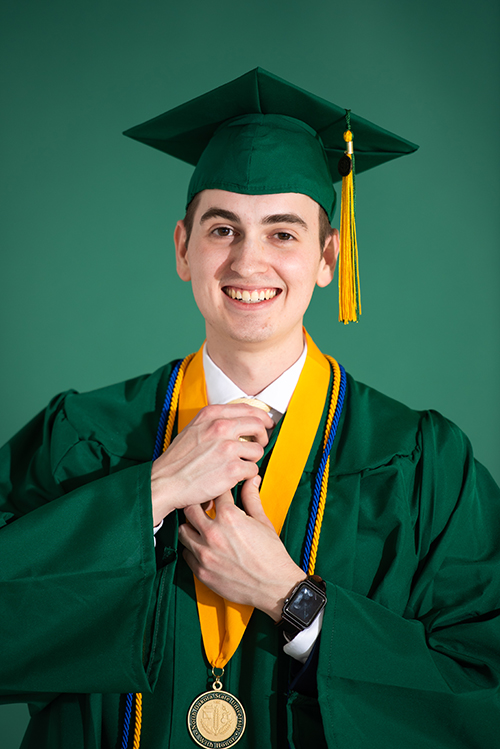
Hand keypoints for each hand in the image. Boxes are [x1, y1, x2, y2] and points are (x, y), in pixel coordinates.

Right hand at [151, 403, 273, 523]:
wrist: (165, 482)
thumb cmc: (178, 459)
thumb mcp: (194, 428)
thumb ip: (215, 421)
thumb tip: (240, 420)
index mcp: (211, 414)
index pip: (248, 408)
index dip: (261, 416)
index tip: (265, 423)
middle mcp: (220, 427)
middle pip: (258, 425)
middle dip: (263, 436)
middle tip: (260, 444)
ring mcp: (227, 448)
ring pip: (258, 450)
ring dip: (252, 458)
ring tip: (240, 464)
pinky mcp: (232, 469)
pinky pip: (253, 469)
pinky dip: (246, 475)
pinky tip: (234, 477)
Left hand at [179, 476, 305, 620]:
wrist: (274, 586)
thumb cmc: (271, 555)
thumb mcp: (262, 521)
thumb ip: (252, 498)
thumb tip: (251, 480)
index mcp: (229, 517)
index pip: (215, 493)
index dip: (217, 490)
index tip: (218, 491)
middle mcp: (213, 534)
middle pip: (189, 508)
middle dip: (197, 505)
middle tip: (203, 508)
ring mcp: (205, 553)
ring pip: (183, 531)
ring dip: (191, 527)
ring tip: (200, 528)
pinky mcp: (201, 571)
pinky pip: (186, 554)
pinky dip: (192, 549)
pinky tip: (203, 547)